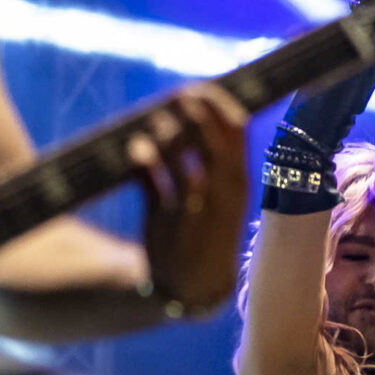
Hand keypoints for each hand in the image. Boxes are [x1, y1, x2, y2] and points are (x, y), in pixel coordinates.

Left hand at [129, 83, 250, 314]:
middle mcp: (222, 195)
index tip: (201, 88)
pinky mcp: (168, 226)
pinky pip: (157, 190)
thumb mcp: (218, 193)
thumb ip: (206, 156)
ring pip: (186, 167)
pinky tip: (136, 147)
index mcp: (239, 182)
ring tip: (155, 118)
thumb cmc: (205, 229)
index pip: (237, 132)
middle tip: (178, 95)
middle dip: (197, 115)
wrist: (194, 285)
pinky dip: (147, 165)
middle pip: (214, 145)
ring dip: (171, 138)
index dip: (219, 105)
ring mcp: (196, 212)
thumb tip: (188, 112)